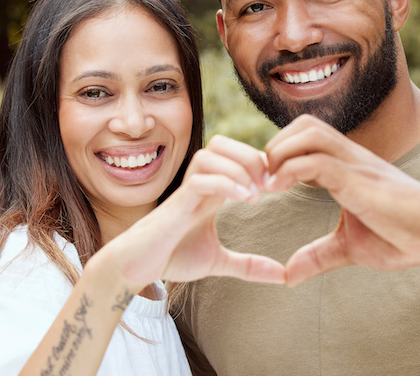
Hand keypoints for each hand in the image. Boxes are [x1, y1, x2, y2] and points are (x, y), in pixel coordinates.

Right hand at [103, 135, 285, 289]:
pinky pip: (200, 180)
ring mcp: (186, 191)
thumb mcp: (218, 261)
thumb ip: (249, 265)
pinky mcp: (175, 205)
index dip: (260, 162)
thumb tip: (283, 276)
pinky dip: (225, 184)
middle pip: (223, 143)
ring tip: (255, 194)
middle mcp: (199, 184)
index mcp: (210, 190)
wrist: (136, 268)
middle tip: (270, 184)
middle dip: (250, 156)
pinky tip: (244, 199)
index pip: (234, 155)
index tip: (280, 186)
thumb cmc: (172, 258)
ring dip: (239, 168)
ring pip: (211, 153)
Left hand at [263, 115, 419, 286]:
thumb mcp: (350, 247)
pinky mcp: (358, 180)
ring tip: (268, 184)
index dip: (281, 152)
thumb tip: (289, 274)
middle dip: (275, 145)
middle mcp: (350, 157)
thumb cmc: (404, 237)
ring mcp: (355, 164)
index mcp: (347, 166)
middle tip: (262, 180)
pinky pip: (316, 162)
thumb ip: (318, 254)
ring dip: (279, 152)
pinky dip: (289, 170)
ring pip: (308, 132)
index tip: (266, 183)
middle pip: (304, 124)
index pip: (307, 136)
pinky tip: (278, 190)